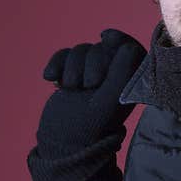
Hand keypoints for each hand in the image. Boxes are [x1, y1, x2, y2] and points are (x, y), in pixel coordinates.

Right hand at [36, 28, 145, 152]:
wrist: (63, 142)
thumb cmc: (90, 126)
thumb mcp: (109, 100)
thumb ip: (122, 73)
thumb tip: (128, 46)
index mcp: (129, 81)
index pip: (129, 48)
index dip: (119, 39)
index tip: (106, 38)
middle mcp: (113, 75)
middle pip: (102, 47)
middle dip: (90, 61)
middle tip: (88, 85)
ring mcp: (90, 74)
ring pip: (82, 50)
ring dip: (72, 66)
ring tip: (71, 88)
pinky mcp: (71, 75)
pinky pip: (63, 55)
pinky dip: (56, 63)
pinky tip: (50, 79)